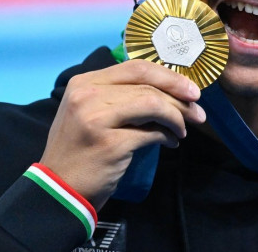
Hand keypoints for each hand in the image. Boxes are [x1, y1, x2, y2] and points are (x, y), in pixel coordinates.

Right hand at [39, 59, 205, 209]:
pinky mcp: (110, 143)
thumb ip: (120, 95)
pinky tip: (171, 142)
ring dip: (176, 118)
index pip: (137, 67)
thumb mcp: (91, 112)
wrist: (60, 189)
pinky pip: (151, 132)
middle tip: (197, 112)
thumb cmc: (80, 150)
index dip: (169, 76)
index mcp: (84, 82)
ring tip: (182, 131)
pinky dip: (167, 136)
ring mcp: (97, 118)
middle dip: (179, 97)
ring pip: (153, 104)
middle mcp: (88, 95)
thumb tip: (169, 89)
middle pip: (148, 85)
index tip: (191, 90)